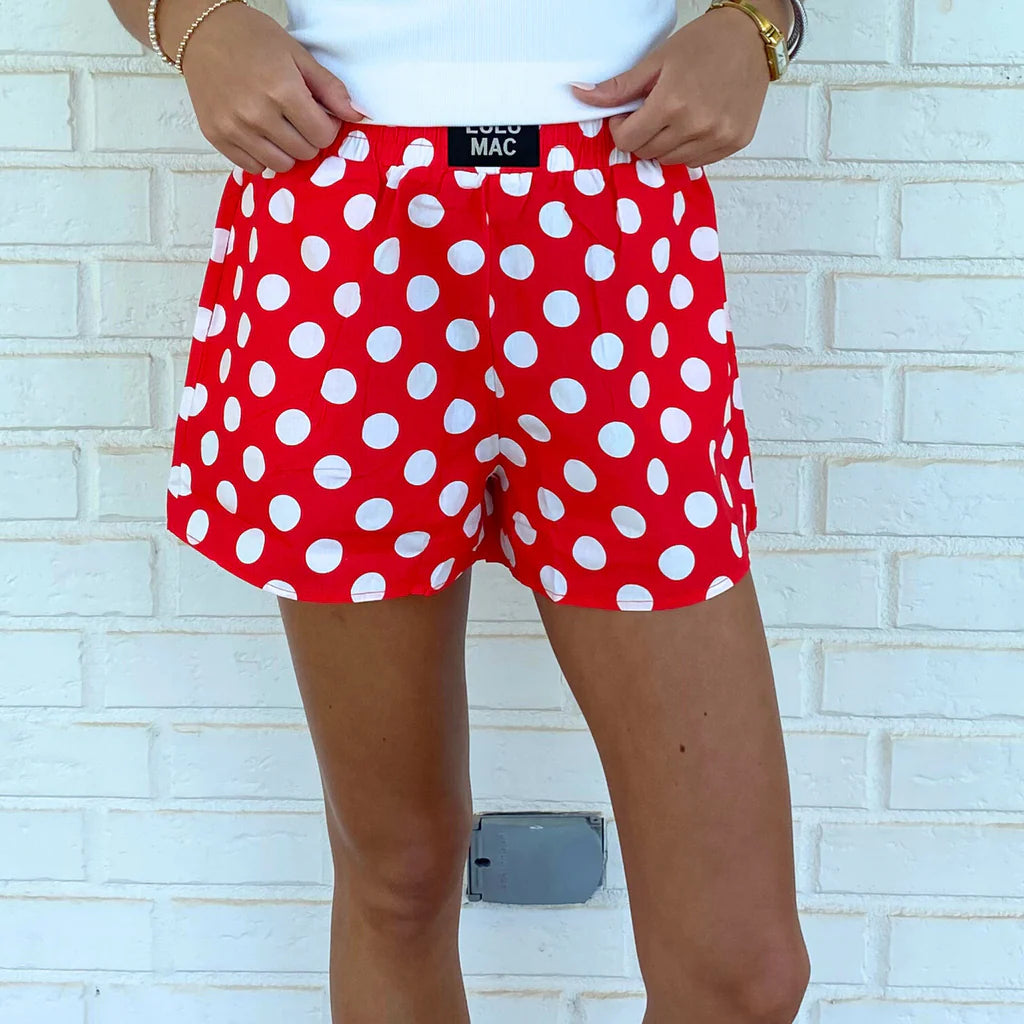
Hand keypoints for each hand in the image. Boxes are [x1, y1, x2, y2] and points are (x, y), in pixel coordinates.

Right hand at [176, 2, 368, 172]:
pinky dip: (262, 156)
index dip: (326, 126)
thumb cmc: (253, 39)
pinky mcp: (217, 137)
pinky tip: (260, 134)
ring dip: (287, 150)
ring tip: (279, 126)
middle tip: (298, 117)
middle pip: (304, 152)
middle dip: (308, 137)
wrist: (203, 31)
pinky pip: (253, 167)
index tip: (318, 113)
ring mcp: (235, 128)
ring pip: (281, 165)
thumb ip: (330, 89)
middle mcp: (257, 114)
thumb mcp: (298, 55)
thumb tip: (357, 115)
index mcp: (282, 91)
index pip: (323, 135)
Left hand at [569, 5, 778, 166]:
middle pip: (648, 153)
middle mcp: (696, 126)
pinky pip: (697, 161)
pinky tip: (694, 124)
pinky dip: (688, 149)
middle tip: (652, 112)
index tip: (628, 113)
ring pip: (671, 161)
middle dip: (642, 135)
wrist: (751, 37)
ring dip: (664, 144)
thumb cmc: (704, 43)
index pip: (627, 140)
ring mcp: (717, 137)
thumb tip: (579, 96)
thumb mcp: (656, 60)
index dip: (621, 128)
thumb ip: (618, 87)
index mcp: (672, 103)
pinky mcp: (734, 142)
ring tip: (674, 116)